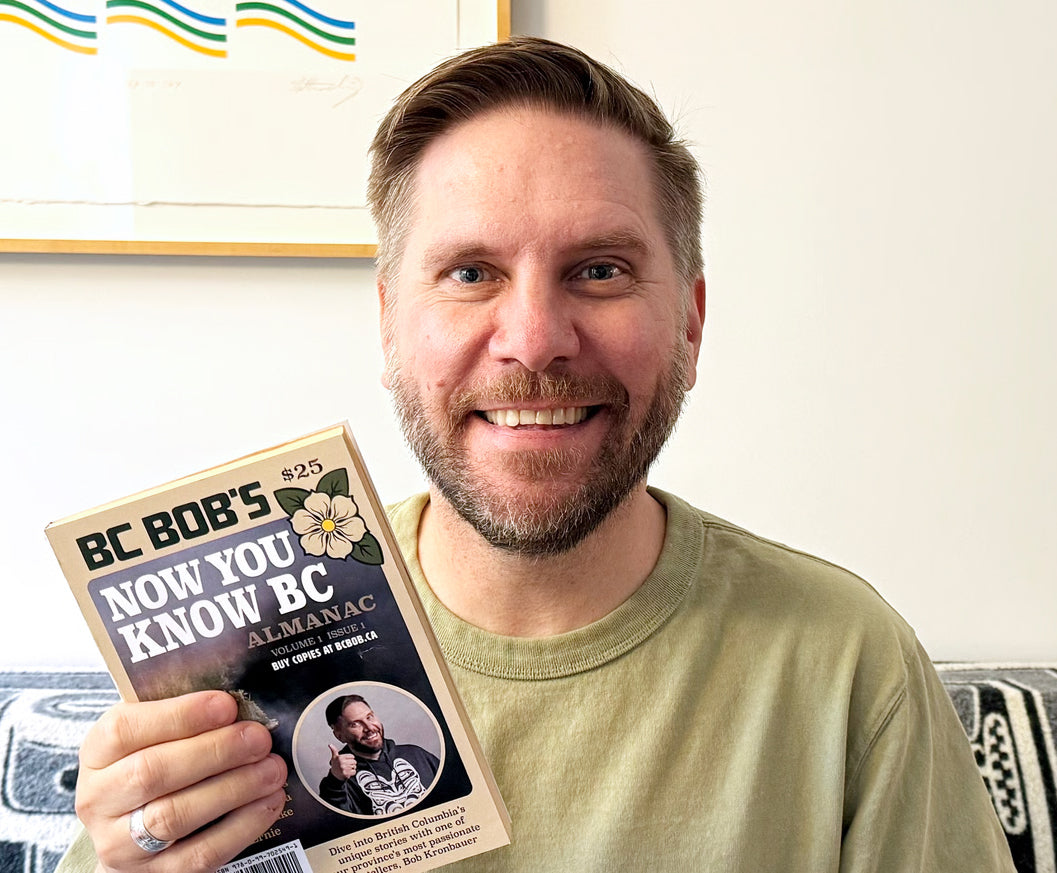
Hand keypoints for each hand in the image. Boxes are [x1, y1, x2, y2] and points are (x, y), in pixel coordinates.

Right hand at [76, 691, 287, 872]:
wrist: (132, 827)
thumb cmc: (151, 764)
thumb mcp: (153, 734)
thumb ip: (184, 719)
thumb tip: (239, 704)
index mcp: (98, 753)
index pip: (125, 730)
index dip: (180, 716)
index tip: (226, 705)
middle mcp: (99, 799)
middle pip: (152, 773)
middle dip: (215, 751)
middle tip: (258, 738)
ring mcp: (120, 843)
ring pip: (174, 816)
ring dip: (233, 788)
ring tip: (271, 769)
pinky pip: (199, 854)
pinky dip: (241, 827)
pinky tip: (268, 803)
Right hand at [328, 744, 357, 781]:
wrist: (333, 775)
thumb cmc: (335, 765)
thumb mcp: (334, 757)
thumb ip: (334, 750)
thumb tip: (330, 744)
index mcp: (340, 757)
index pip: (352, 756)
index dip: (351, 758)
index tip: (347, 760)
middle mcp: (342, 762)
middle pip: (354, 761)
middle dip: (352, 763)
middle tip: (347, 765)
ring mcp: (344, 768)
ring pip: (354, 766)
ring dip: (352, 768)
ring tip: (347, 768)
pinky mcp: (346, 773)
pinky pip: (354, 772)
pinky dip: (352, 772)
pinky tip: (348, 772)